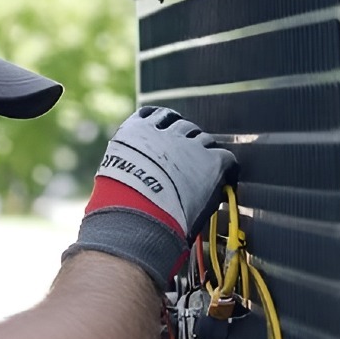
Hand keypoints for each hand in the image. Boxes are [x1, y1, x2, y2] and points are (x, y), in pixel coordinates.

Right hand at [64, 106, 237, 286]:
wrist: (136, 224)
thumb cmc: (119, 210)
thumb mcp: (112, 176)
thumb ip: (127, 164)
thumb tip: (134, 173)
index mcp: (134, 132)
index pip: (155, 115)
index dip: (165, 124)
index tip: (168, 131)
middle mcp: (162, 133)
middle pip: (183, 127)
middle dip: (186, 141)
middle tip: (188, 160)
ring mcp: (188, 146)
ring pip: (204, 141)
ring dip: (204, 154)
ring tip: (203, 174)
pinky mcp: (210, 162)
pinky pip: (226, 158)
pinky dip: (227, 168)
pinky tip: (226, 179)